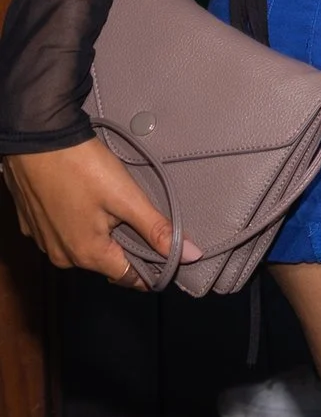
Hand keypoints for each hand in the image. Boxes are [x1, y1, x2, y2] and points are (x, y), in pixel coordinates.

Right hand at [3, 138, 195, 285]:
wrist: (37, 139)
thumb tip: (190, 255)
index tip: (170, 257)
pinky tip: (92, 204)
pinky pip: (66, 234)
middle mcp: (62, 256)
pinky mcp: (34, 224)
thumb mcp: (127, 198)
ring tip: (120, 210)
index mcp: (86, 254)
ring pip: (85, 248)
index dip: (153, 270)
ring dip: (105, 237)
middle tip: (148, 224)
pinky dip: (83, 225)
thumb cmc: (82, 167)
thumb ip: (157, 229)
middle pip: (107, 263)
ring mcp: (45, 240)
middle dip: (130, 249)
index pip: (128, 277)